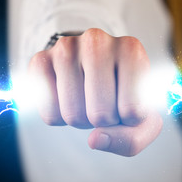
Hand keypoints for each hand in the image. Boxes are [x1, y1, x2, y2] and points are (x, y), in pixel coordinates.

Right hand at [28, 28, 162, 156]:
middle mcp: (97, 41)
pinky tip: (67, 97)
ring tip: (86, 99)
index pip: (132, 111)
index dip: (130, 120)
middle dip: (103, 122)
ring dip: (81, 121)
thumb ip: (132, 139)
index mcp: (131, 50)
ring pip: (73, 115)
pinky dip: (59, 117)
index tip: (129, 102)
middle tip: (105, 103)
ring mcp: (65, 48)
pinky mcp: (40, 60)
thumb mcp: (141, 118)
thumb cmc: (122, 92)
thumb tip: (94, 140)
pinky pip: (49, 113)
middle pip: (100, 115)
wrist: (93, 66)